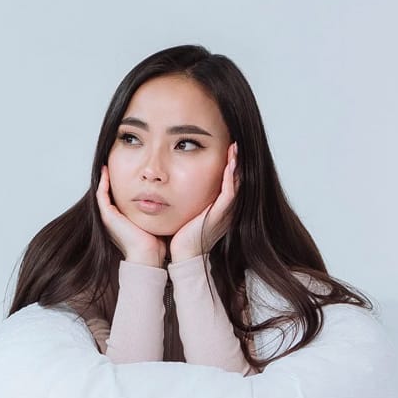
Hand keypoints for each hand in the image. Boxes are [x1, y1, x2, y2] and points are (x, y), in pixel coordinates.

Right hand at [96, 165, 167, 266]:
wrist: (148, 255)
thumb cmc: (155, 244)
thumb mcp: (156, 221)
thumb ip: (160, 211)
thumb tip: (172, 200)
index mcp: (123, 220)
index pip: (119, 197)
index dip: (121, 184)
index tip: (127, 172)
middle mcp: (114, 218)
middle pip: (110, 194)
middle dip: (111, 179)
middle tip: (114, 164)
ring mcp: (109, 217)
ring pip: (103, 192)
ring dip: (104, 178)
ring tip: (107, 164)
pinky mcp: (107, 215)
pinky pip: (101, 194)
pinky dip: (102, 182)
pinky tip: (106, 171)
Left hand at [169, 142, 238, 262]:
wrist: (181, 256)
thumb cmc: (176, 235)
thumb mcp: (179, 209)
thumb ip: (177, 195)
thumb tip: (162, 179)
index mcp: (213, 206)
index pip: (223, 181)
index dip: (225, 164)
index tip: (222, 146)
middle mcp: (222, 208)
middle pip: (233, 179)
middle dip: (233, 161)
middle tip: (232, 142)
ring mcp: (224, 211)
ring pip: (235, 183)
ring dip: (235, 165)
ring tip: (234, 147)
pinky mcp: (221, 215)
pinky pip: (230, 193)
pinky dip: (231, 178)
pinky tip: (229, 164)